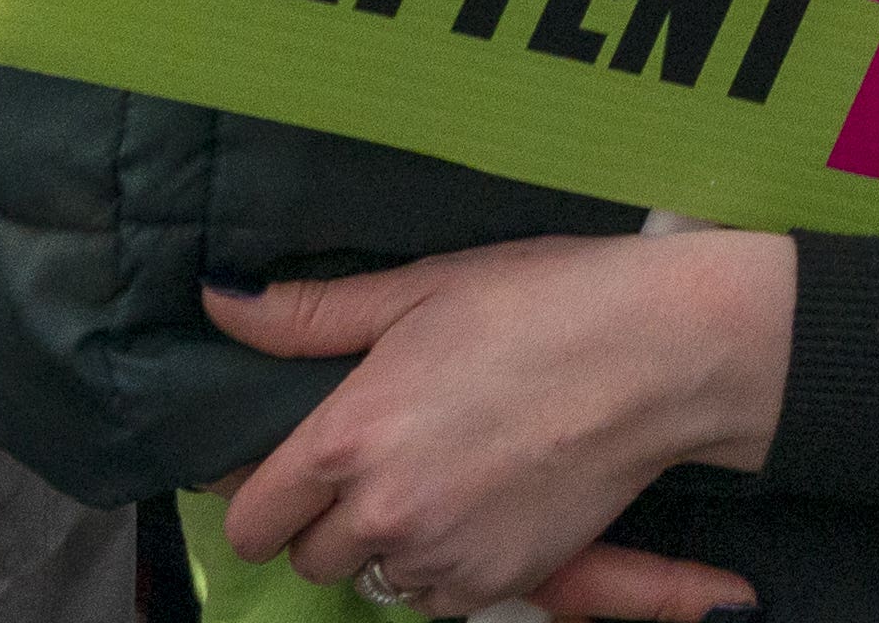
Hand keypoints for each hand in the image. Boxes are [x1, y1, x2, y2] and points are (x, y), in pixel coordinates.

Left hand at [207, 231, 790, 617]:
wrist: (658, 352)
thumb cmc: (540, 301)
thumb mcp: (421, 287)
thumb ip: (310, 314)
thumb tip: (220, 302)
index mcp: (347, 438)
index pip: (249, 519)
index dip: (264, 496)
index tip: (293, 472)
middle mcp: (383, 512)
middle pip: (309, 558)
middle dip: (329, 521)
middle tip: (380, 463)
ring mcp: (442, 555)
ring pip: (373, 581)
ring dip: (388, 546)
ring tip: (436, 480)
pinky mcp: (497, 581)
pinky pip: (434, 599)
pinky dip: (443, 568)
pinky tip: (477, 508)